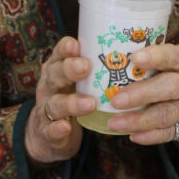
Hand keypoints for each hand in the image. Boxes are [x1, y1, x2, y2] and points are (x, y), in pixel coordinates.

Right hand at [24, 37, 94, 164]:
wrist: (48, 133)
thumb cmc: (71, 99)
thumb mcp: (78, 81)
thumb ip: (97, 68)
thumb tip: (132, 52)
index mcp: (57, 70)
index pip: (59, 54)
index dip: (66, 49)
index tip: (77, 45)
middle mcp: (49, 87)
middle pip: (55, 75)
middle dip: (69, 70)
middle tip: (85, 67)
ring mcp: (46, 110)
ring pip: (55, 104)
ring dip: (72, 103)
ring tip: (89, 103)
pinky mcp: (47, 132)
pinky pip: (50, 130)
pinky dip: (57, 129)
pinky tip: (65, 127)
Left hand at [107, 43, 178, 144]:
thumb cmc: (176, 80)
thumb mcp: (171, 67)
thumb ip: (150, 65)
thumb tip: (108, 64)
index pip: (175, 56)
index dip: (156, 57)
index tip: (134, 58)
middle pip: (171, 86)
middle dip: (141, 94)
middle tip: (116, 101)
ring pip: (167, 114)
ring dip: (138, 119)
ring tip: (114, 123)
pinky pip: (169, 133)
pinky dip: (149, 136)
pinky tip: (132, 135)